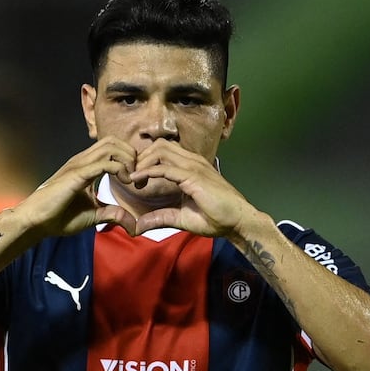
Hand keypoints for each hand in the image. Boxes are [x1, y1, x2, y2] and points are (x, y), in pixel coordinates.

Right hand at [18, 137, 138, 236]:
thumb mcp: (95, 216)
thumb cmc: (59, 217)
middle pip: (114, 141)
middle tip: (137, 177)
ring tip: (130, 180)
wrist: (36, 221)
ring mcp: (79, 165)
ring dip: (127, 160)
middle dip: (131, 156)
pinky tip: (124, 182)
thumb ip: (113, 215)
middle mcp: (83, 160)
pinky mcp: (77, 175)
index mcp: (86, 166)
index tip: (136, 181)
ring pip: (111, 146)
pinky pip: (104, 163)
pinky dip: (120, 169)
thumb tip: (133, 226)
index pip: (112, 148)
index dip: (129, 160)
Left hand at [130, 139, 251, 236]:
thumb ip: (161, 217)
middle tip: (131, 176)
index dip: (145, 161)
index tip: (134, 178)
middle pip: (159, 145)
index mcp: (191, 166)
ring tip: (133, 178)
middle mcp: (192, 161)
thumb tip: (140, 225)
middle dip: (141, 158)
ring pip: (160, 150)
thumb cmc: (216, 218)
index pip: (163, 151)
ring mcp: (194, 166)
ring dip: (142, 162)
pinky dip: (148, 171)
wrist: (237, 221)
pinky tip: (137, 180)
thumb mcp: (181, 217)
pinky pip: (165, 167)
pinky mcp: (194, 176)